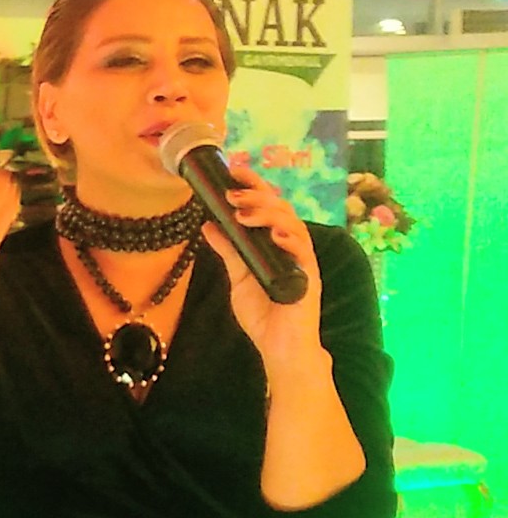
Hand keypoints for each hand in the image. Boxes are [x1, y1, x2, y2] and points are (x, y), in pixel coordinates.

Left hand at [201, 171, 324, 372]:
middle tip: (232, 195)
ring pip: (292, 223)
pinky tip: (275, 234)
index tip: (234, 171)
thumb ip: (227, 251)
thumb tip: (207, 225)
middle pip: (281, 208)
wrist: (279, 345)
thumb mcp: (238, 277)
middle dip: (257, 196)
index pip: (268, 206)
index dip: (254, 187)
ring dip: (267, 214)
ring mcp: (301, 259)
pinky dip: (290, 239)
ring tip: (242, 213)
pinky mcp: (309, 276)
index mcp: (275, 242)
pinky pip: (304, 251)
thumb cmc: (264, 313)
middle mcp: (291, 246)